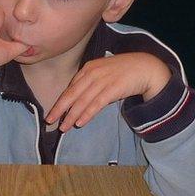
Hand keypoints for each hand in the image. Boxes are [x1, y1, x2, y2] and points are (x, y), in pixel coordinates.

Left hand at [45, 52, 170, 131]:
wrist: (145, 67)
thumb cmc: (123, 70)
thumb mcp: (103, 71)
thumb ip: (90, 81)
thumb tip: (78, 98)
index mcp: (88, 68)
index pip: (71, 87)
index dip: (60, 102)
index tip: (52, 113)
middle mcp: (93, 73)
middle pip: (72, 94)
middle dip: (60, 109)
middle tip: (49, 121)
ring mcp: (103, 80)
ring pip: (82, 101)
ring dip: (71, 115)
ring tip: (63, 127)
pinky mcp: (113, 89)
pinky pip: (96, 104)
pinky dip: (87, 114)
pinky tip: (80, 123)